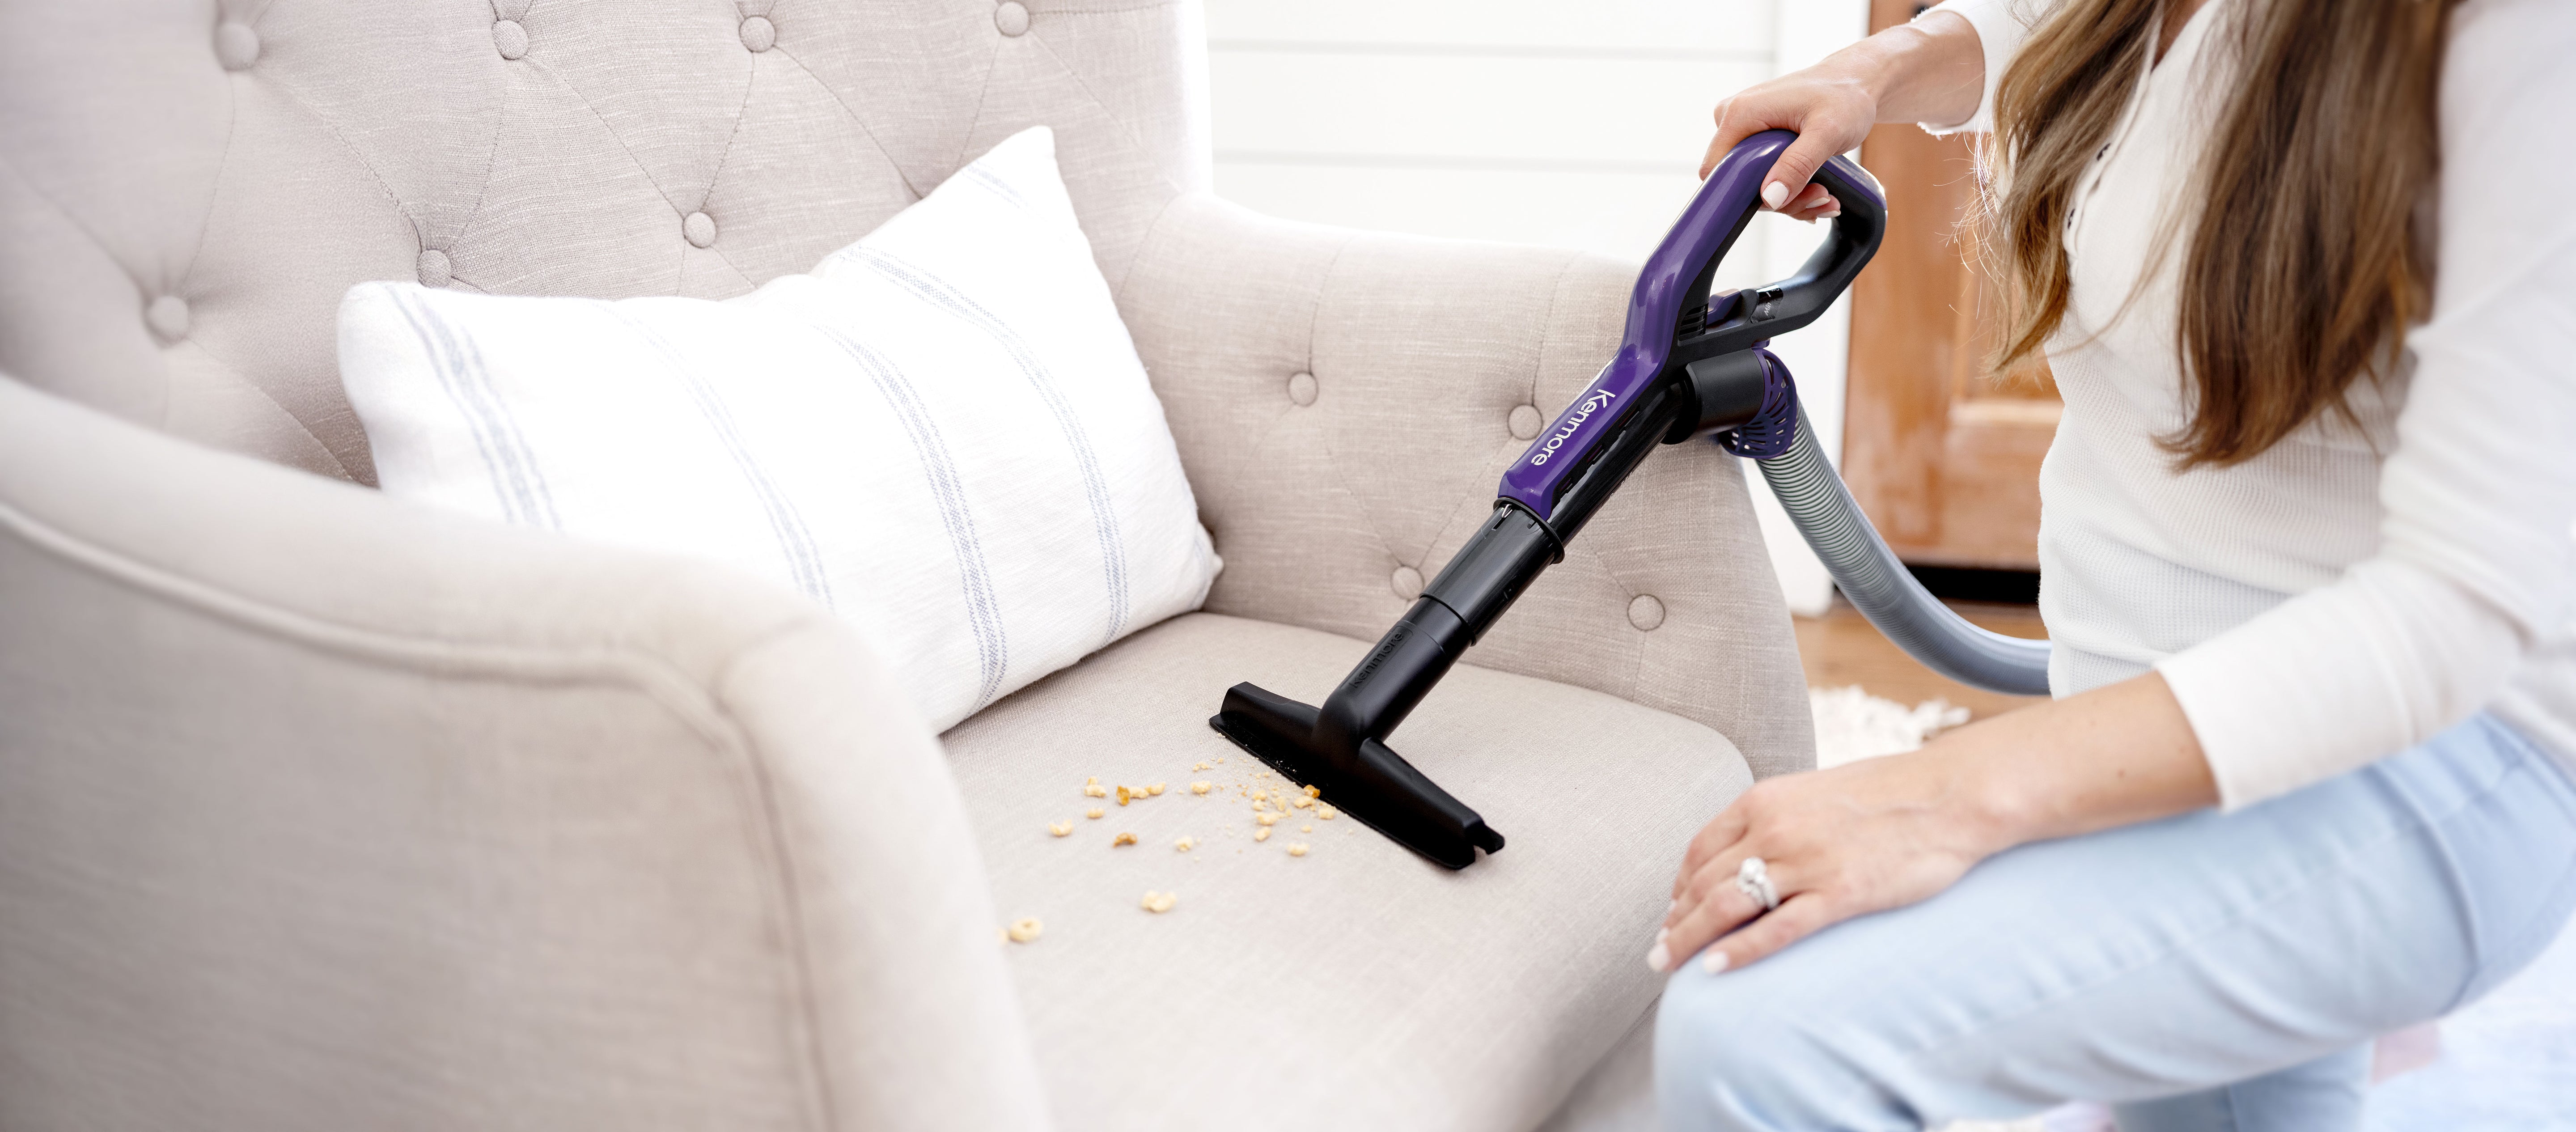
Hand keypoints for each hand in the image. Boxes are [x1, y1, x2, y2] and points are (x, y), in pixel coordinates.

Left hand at [1648, 673, 2218, 974]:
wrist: (1948, 793)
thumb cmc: (1888, 793)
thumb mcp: (1815, 792)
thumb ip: (1779, 819)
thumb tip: (1752, 850)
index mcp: (1765, 800)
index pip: (1700, 849)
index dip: (1678, 886)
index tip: (1671, 912)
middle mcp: (1775, 829)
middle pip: (1705, 882)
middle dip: (1676, 920)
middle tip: (1658, 951)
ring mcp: (1806, 862)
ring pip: (1728, 906)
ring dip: (1690, 939)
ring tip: (1669, 966)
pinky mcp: (1840, 893)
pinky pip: (1778, 929)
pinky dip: (1741, 951)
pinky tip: (1716, 970)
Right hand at [1699, 10, 1988, 220]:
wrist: (1868, 79)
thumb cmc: (1848, 97)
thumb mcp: (1827, 134)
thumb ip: (1796, 167)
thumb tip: (1768, 197)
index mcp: (1739, 115)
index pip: (1715, 174)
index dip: (1743, 198)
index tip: (1785, 204)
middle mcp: (1736, 120)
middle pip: (1739, 184)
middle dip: (1780, 200)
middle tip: (1818, 202)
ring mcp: (1750, 129)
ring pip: (1756, 184)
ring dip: (1793, 199)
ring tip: (1827, 198)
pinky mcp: (1765, 138)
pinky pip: (1769, 176)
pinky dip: (1795, 188)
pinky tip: (1823, 192)